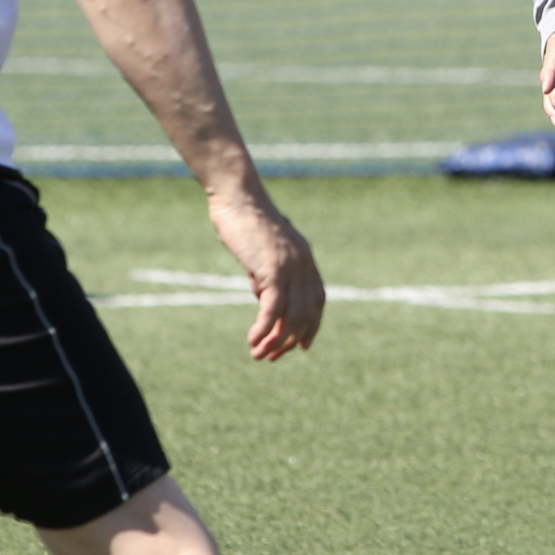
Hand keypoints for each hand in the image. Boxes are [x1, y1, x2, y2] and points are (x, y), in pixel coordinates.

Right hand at [206, 186, 322, 361]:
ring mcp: (291, 267)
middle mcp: (304, 264)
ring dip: (275, 341)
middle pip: (306, 315)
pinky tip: (253, 340)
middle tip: (270, 357)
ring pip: (291, 316)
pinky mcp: (273, 269)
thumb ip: (268, 271)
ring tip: (258, 355)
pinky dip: (264, 329)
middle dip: (289, 341)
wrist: (237, 197)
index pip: (317, 301)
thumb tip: (263, 294)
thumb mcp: (262, 250)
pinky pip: (274, 309)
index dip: (311, 326)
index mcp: (305, 259)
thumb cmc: (244, 220)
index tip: (301, 346)